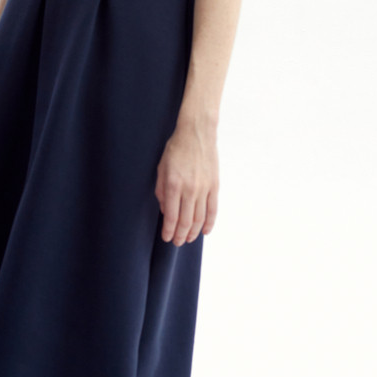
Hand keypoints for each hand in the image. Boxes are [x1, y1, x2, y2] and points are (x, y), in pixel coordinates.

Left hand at [154, 120, 217, 244]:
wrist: (197, 133)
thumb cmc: (176, 149)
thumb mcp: (161, 169)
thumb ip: (161, 192)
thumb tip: (165, 211)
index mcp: (174, 185)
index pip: (171, 216)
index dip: (168, 231)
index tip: (167, 238)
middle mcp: (190, 189)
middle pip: (186, 221)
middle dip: (180, 235)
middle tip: (177, 242)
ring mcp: (204, 188)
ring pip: (199, 218)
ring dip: (193, 232)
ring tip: (188, 239)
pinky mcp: (215, 186)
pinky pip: (213, 209)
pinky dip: (209, 223)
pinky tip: (204, 231)